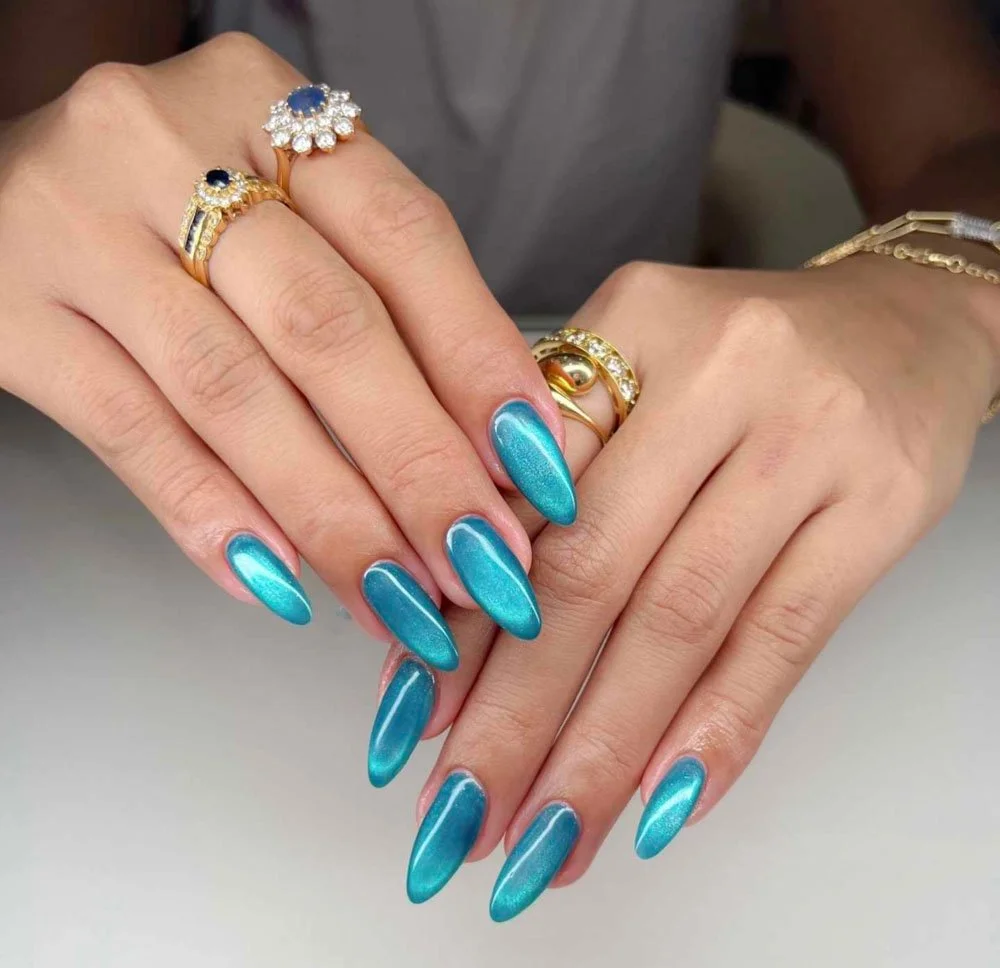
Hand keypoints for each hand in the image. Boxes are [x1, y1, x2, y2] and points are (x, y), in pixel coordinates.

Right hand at [0, 33, 573, 649]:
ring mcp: (77, 228)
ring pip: (234, 395)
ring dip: (333, 515)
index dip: (479, 359)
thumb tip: (487, 446)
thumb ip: (378, 293)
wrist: (1, 179)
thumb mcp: (284, 203)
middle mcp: (166, 147)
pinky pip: (128, 431)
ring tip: (399, 595)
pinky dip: (211, 516)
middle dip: (419, 464)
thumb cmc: (178, 195)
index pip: (404, 238)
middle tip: (482, 564)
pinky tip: (278, 582)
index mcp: (264, 102)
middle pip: (328, 326)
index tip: (534, 467)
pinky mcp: (9, 314)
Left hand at [370, 256, 998, 916]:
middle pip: (593, 570)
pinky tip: (662, 804)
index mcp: (632, 321)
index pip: (525, 493)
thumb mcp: (637, 374)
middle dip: (516, 713)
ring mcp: (809, 439)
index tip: (412, 726)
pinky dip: (719, 728)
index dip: (463, 620)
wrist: (905, 325)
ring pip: (683, 620)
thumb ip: (549, 477)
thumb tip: (450, 632)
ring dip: (605, 748)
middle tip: (459, 817)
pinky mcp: (883, 507)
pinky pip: (788, 636)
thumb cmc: (742, 361)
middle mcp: (720, 370)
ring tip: (547, 841)